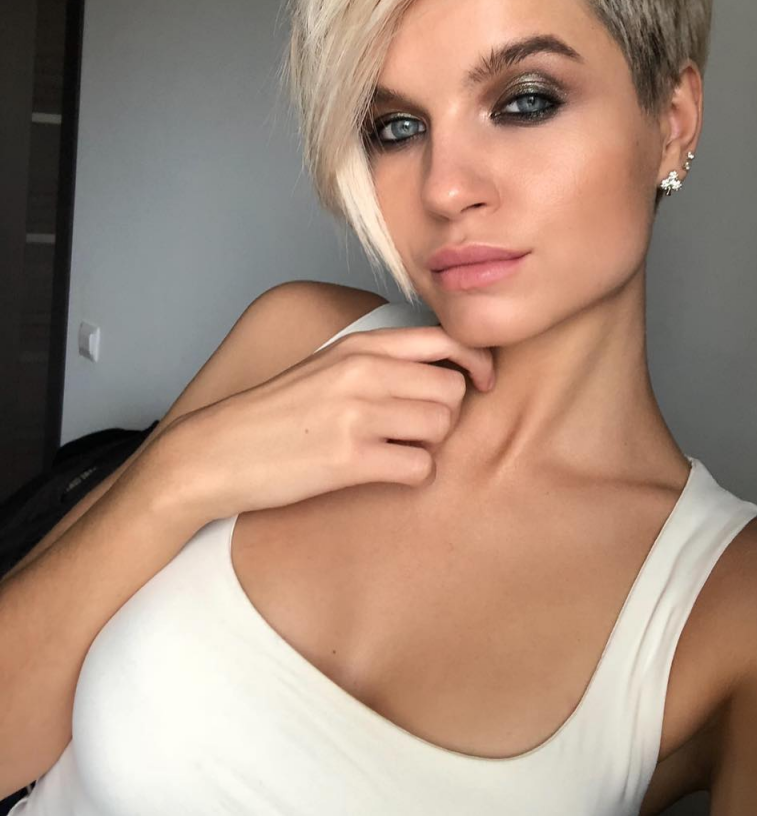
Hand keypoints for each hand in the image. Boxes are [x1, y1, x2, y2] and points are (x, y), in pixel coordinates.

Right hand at [161, 324, 494, 521]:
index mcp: (358, 346)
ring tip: (393, 452)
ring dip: (428, 446)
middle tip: (415, 432)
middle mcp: (361, 373)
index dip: (476, 362)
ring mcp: (356, 415)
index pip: (445, 340)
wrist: (216, 453)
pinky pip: (419, 468)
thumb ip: (379, 362)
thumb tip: (443, 371)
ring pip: (441, 428)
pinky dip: (411, 475)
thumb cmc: (274, 415)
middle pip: (452, 391)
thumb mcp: (326, 368)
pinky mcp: (348, 460)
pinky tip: (383, 474)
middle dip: (444, 416)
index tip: (482, 383)